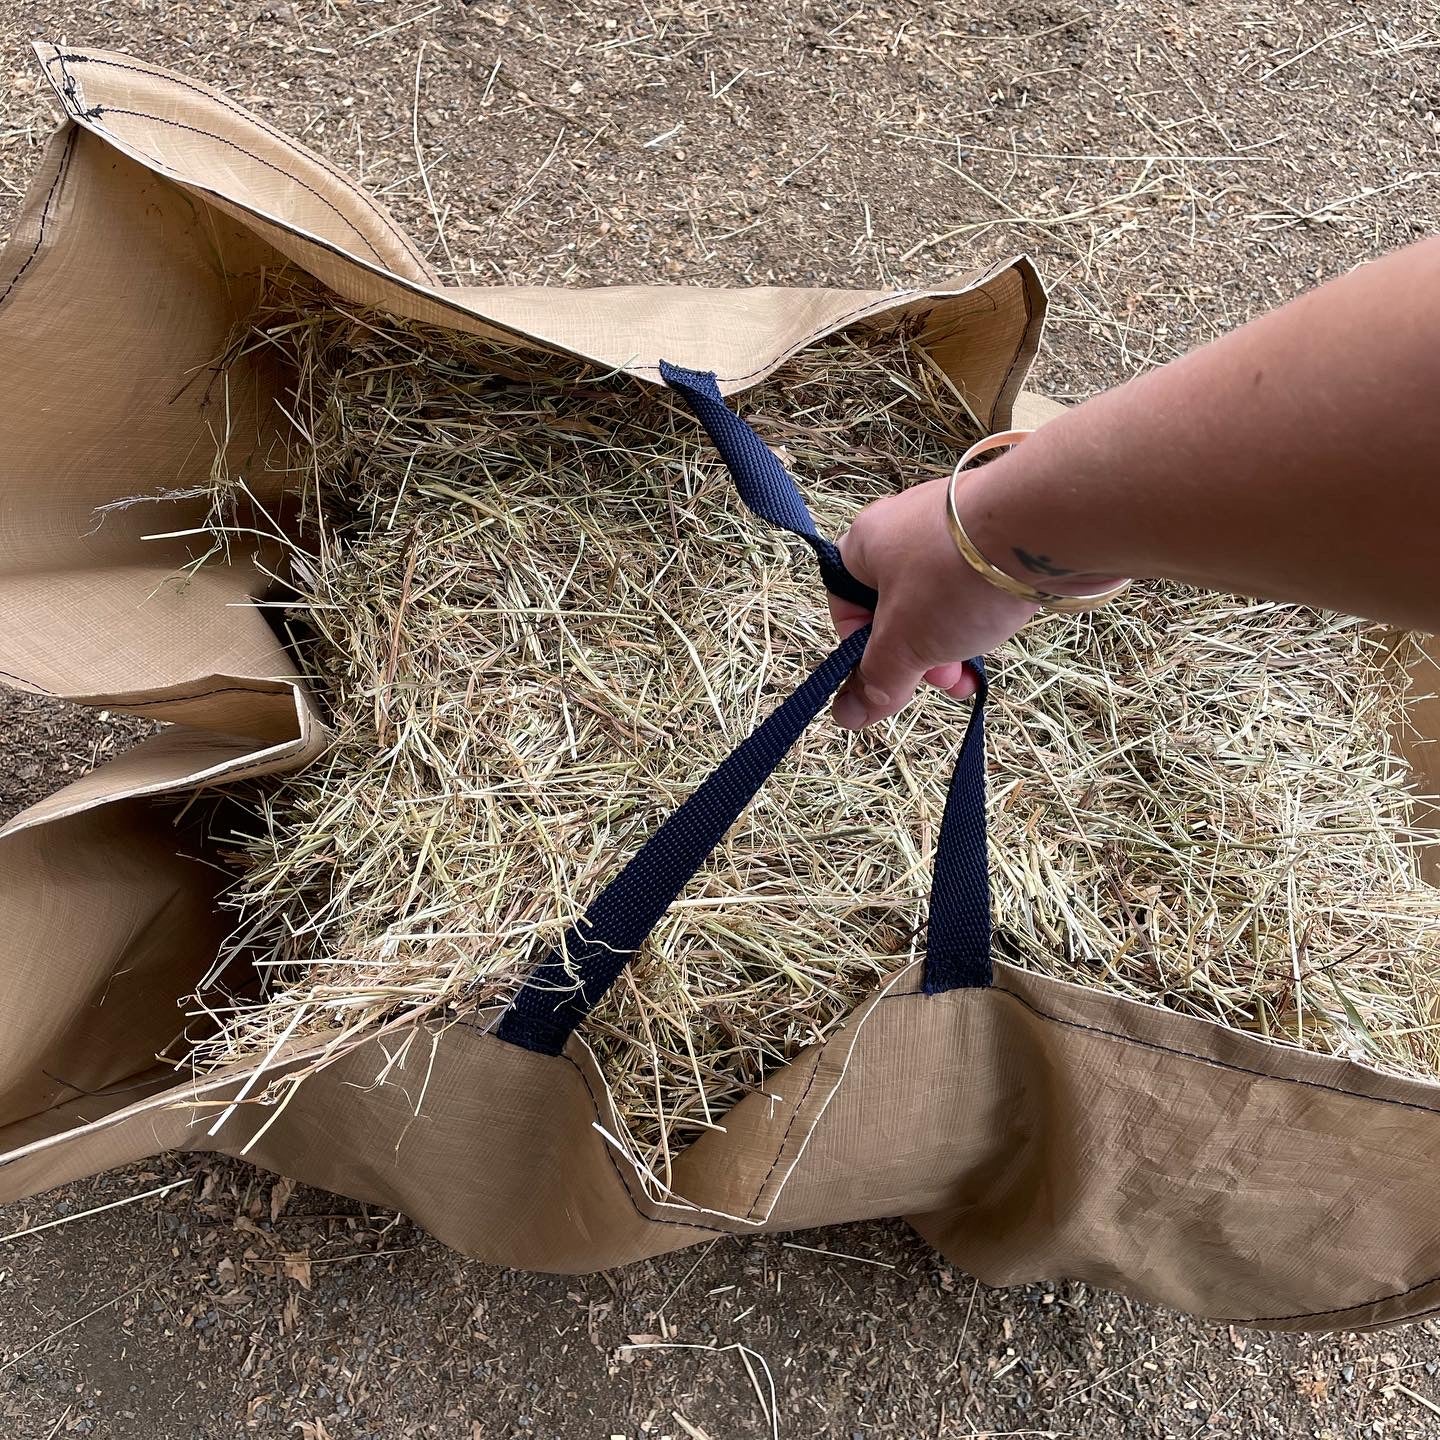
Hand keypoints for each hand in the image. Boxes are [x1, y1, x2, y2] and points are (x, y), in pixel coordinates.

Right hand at [828, 475, 1038, 728]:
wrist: (1041, 526)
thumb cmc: (954, 577)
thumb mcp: (904, 642)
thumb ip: (876, 680)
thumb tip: (848, 716)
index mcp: (866, 542)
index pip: (844, 602)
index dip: (859, 646)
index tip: (886, 676)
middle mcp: (904, 526)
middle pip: (896, 608)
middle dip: (916, 655)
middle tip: (941, 680)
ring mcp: (953, 527)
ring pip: (939, 600)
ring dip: (950, 644)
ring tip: (972, 669)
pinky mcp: (996, 532)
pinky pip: (975, 584)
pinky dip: (980, 616)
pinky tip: (998, 636)